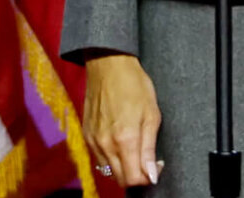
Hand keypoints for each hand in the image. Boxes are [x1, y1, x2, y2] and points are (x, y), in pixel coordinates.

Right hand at [82, 53, 162, 187]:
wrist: (107, 64)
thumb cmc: (134, 85)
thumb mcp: (152, 116)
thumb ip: (149, 149)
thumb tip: (152, 175)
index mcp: (124, 140)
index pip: (134, 179)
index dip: (148, 177)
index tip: (156, 165)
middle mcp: (105, 144)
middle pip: (120, 179)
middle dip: (136, 175)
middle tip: (147, 159)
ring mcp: (93, 140)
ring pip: (108, 170)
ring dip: (123, 167)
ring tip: (134, 149)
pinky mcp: (86, 134)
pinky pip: (99, 157)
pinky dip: (111, 157)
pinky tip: (121, 142)